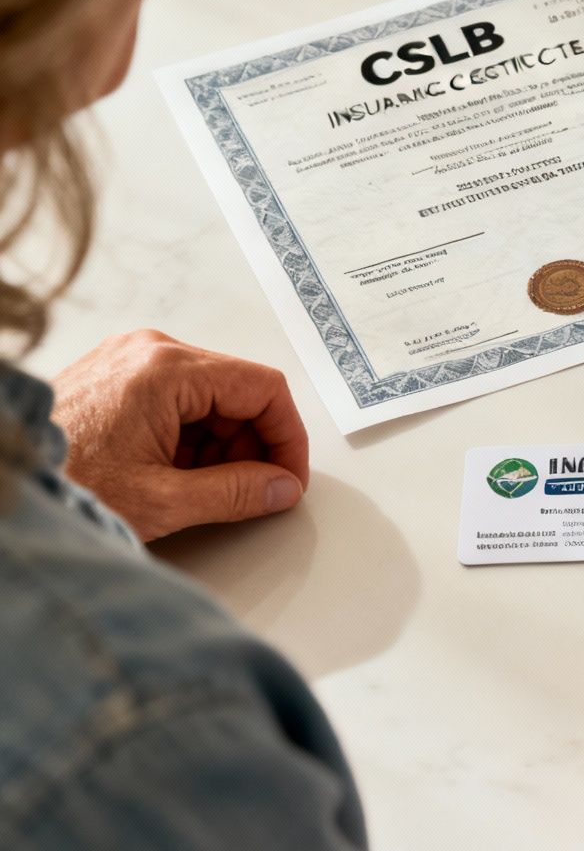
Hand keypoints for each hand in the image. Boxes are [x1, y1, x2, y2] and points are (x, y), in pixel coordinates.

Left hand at [50, 329, 310, 541]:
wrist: (1, 481)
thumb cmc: (64, 483)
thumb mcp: (163, 500)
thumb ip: (236, 493)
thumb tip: (279, 488)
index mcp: (166, 369)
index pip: (264, 388)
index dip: (288, 437)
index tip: (288, 477)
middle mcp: (150, 351)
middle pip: (238, 391)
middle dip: (251, 444)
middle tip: (248, 491)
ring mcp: (130, 360)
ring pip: (209, 397)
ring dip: (219, 444)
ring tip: (196, 487)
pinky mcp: (115, 376)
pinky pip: (177, 399)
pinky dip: (189, 437)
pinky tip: (172, 473)